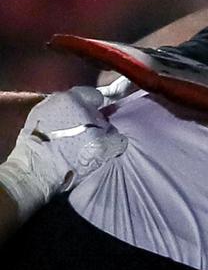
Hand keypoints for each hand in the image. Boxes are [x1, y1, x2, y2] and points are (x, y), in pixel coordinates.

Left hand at [0, 87, 127, 220]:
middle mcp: (54, 99)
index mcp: (73, 99)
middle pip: (79, 102)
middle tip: (91, 133)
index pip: (96, 95)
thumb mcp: (103, 149)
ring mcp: (40, 110)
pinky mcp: (29, 123)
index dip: (103, 110)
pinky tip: (60, 143)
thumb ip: (116, 137)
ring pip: (64, 112)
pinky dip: (58, 128)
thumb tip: (117, 135)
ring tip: (74, 140)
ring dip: (72, 121)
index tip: (104, 125)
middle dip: (86, 115)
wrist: (35, 174)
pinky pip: (51, 121)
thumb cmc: (71, 158)